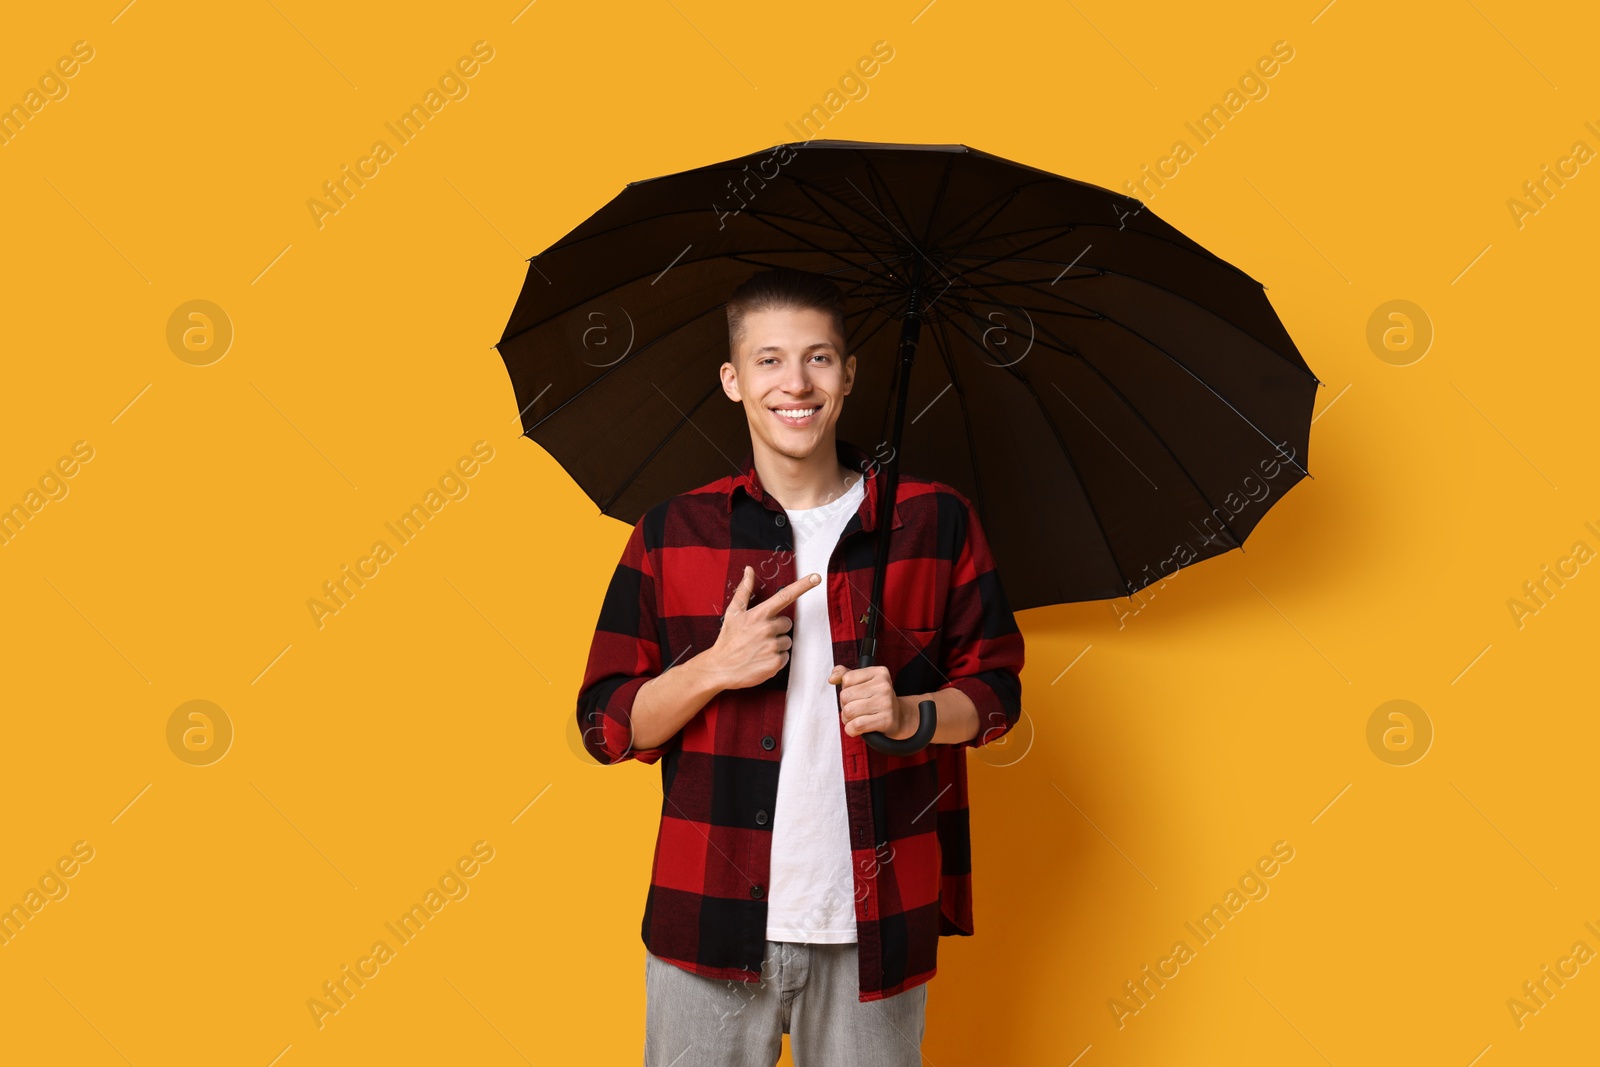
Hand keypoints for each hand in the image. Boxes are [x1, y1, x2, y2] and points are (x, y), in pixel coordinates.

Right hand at [708, 566, 820, 690]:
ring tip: (759, 649)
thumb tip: (749, 569)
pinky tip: (761, 659)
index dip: (803, 585)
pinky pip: (785, 657)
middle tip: (760, 636)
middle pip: (787, 623)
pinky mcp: (775, 663)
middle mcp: (767, 628)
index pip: (785, 596)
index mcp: (759, 614)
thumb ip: (744, 590)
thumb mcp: (733, 612)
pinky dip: (776, 659)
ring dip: (777, 644)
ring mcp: (772, 646)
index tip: (816, 577)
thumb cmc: (727, 639)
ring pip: (787, 641)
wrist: (720, 668)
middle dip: (777, 628)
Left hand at [829, 664, 913, 739]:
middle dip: (845, 706)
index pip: (846, 679)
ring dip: (847, 719)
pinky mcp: (886, 720)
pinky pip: (857, 725)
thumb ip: (843, 674)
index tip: (856, 695)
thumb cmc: (876, 698)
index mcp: (878, 672)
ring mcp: (886, 703)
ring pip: (848, 712)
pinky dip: (851, 729)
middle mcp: (884, 686)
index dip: (846, 689)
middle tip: (855, 709)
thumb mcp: (862, 681)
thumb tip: (832, 679)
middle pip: (845, 696)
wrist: (898, 717)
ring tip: (857, 718)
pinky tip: (858, 728)